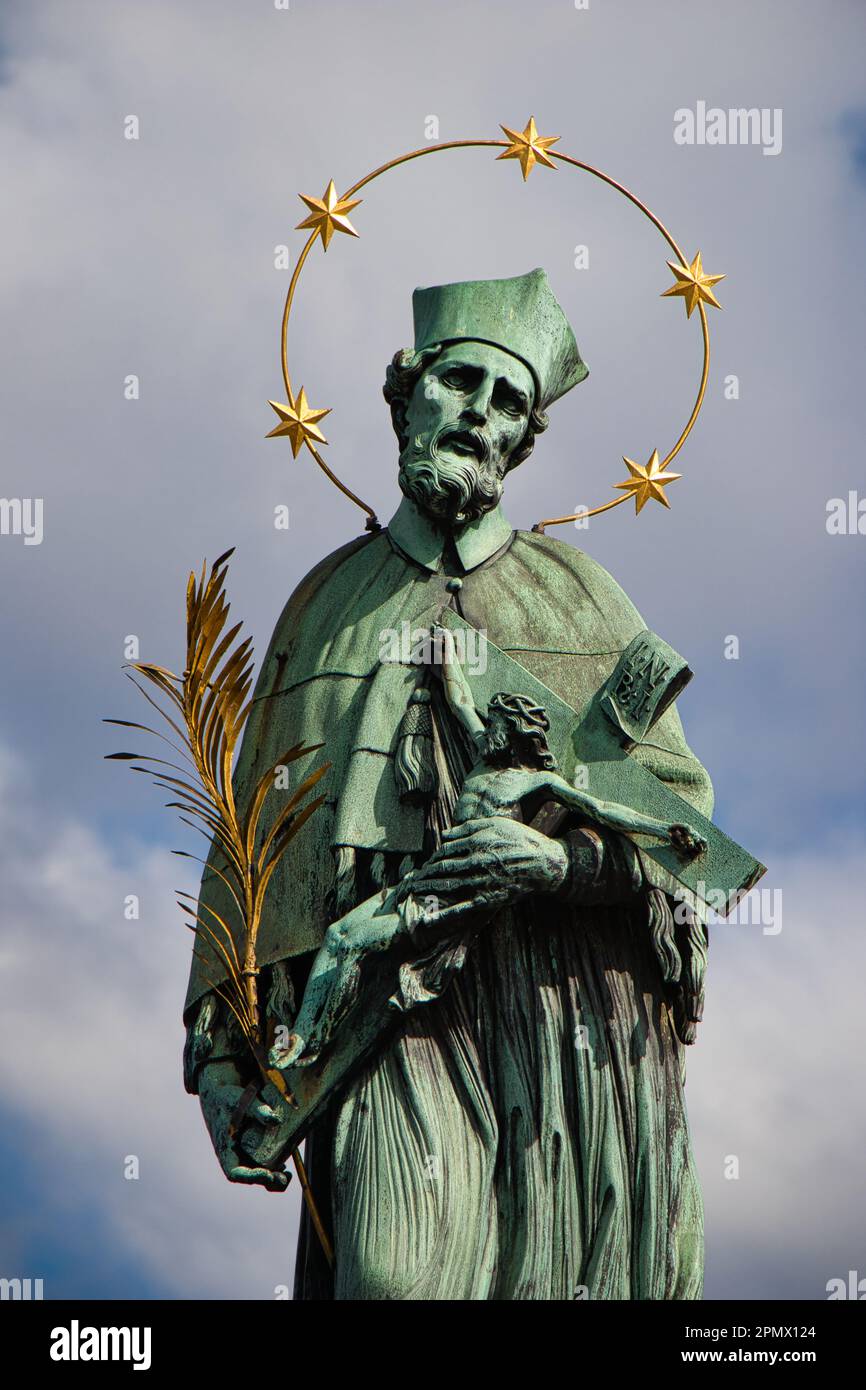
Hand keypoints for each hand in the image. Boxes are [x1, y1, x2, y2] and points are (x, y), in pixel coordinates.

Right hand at [197, 1060, 289, 1191]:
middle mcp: (233, 1156)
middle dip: (267, 1180)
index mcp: (225, 1150)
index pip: (234, 1173)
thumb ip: (257, 1110)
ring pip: (257, 1173)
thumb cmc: (227, 1097)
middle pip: (249, 1177)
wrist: (222, 1092)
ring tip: (287, 1176)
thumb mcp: (238, 1100)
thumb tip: (276, 1120)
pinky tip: (285, 1165)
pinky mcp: (252, 1148)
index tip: (267, 1174)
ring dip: (273, 1178)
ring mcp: (243, 1153)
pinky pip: (262, 1163)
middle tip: (283, 1178)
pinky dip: (274, 1167)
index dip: (250, 1177)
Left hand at [404, 815, 568, 911]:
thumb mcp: (495, 824)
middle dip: (424, 874)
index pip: (445, 851)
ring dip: (428, 890)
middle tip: (412, 881)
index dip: (433, 858)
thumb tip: (444, 835)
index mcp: (474, 842)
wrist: (544, 864)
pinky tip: (428, 920)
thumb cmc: (521, 839)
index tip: (426, 865)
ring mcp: (479, 882)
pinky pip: (461, 909)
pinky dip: (443, 915)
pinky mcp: (487, 899)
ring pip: (446, 886)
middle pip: (441, 869)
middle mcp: (474, 862)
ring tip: (413, 893)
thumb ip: (468, 828)